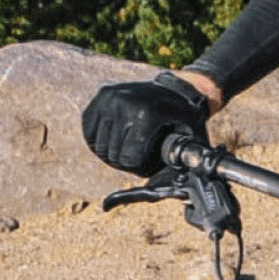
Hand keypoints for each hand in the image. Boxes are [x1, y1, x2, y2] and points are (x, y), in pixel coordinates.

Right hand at [81, 74, 210, 176]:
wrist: (178, 88)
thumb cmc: (185, 119)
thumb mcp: (188, 140)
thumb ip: (183, 163)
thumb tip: (183, 191)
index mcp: (145, 115)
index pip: (128, 159)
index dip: (139, 168)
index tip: (149, 163)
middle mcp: (123, 103)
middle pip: (113, 154)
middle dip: (126, 162)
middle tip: (139, 157)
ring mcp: (110, 98)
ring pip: (98, 145)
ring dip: (112, 153)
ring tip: (128, 148)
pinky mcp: (102, 95)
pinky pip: (89, 131)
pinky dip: (99, 140)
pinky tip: (114, 140)